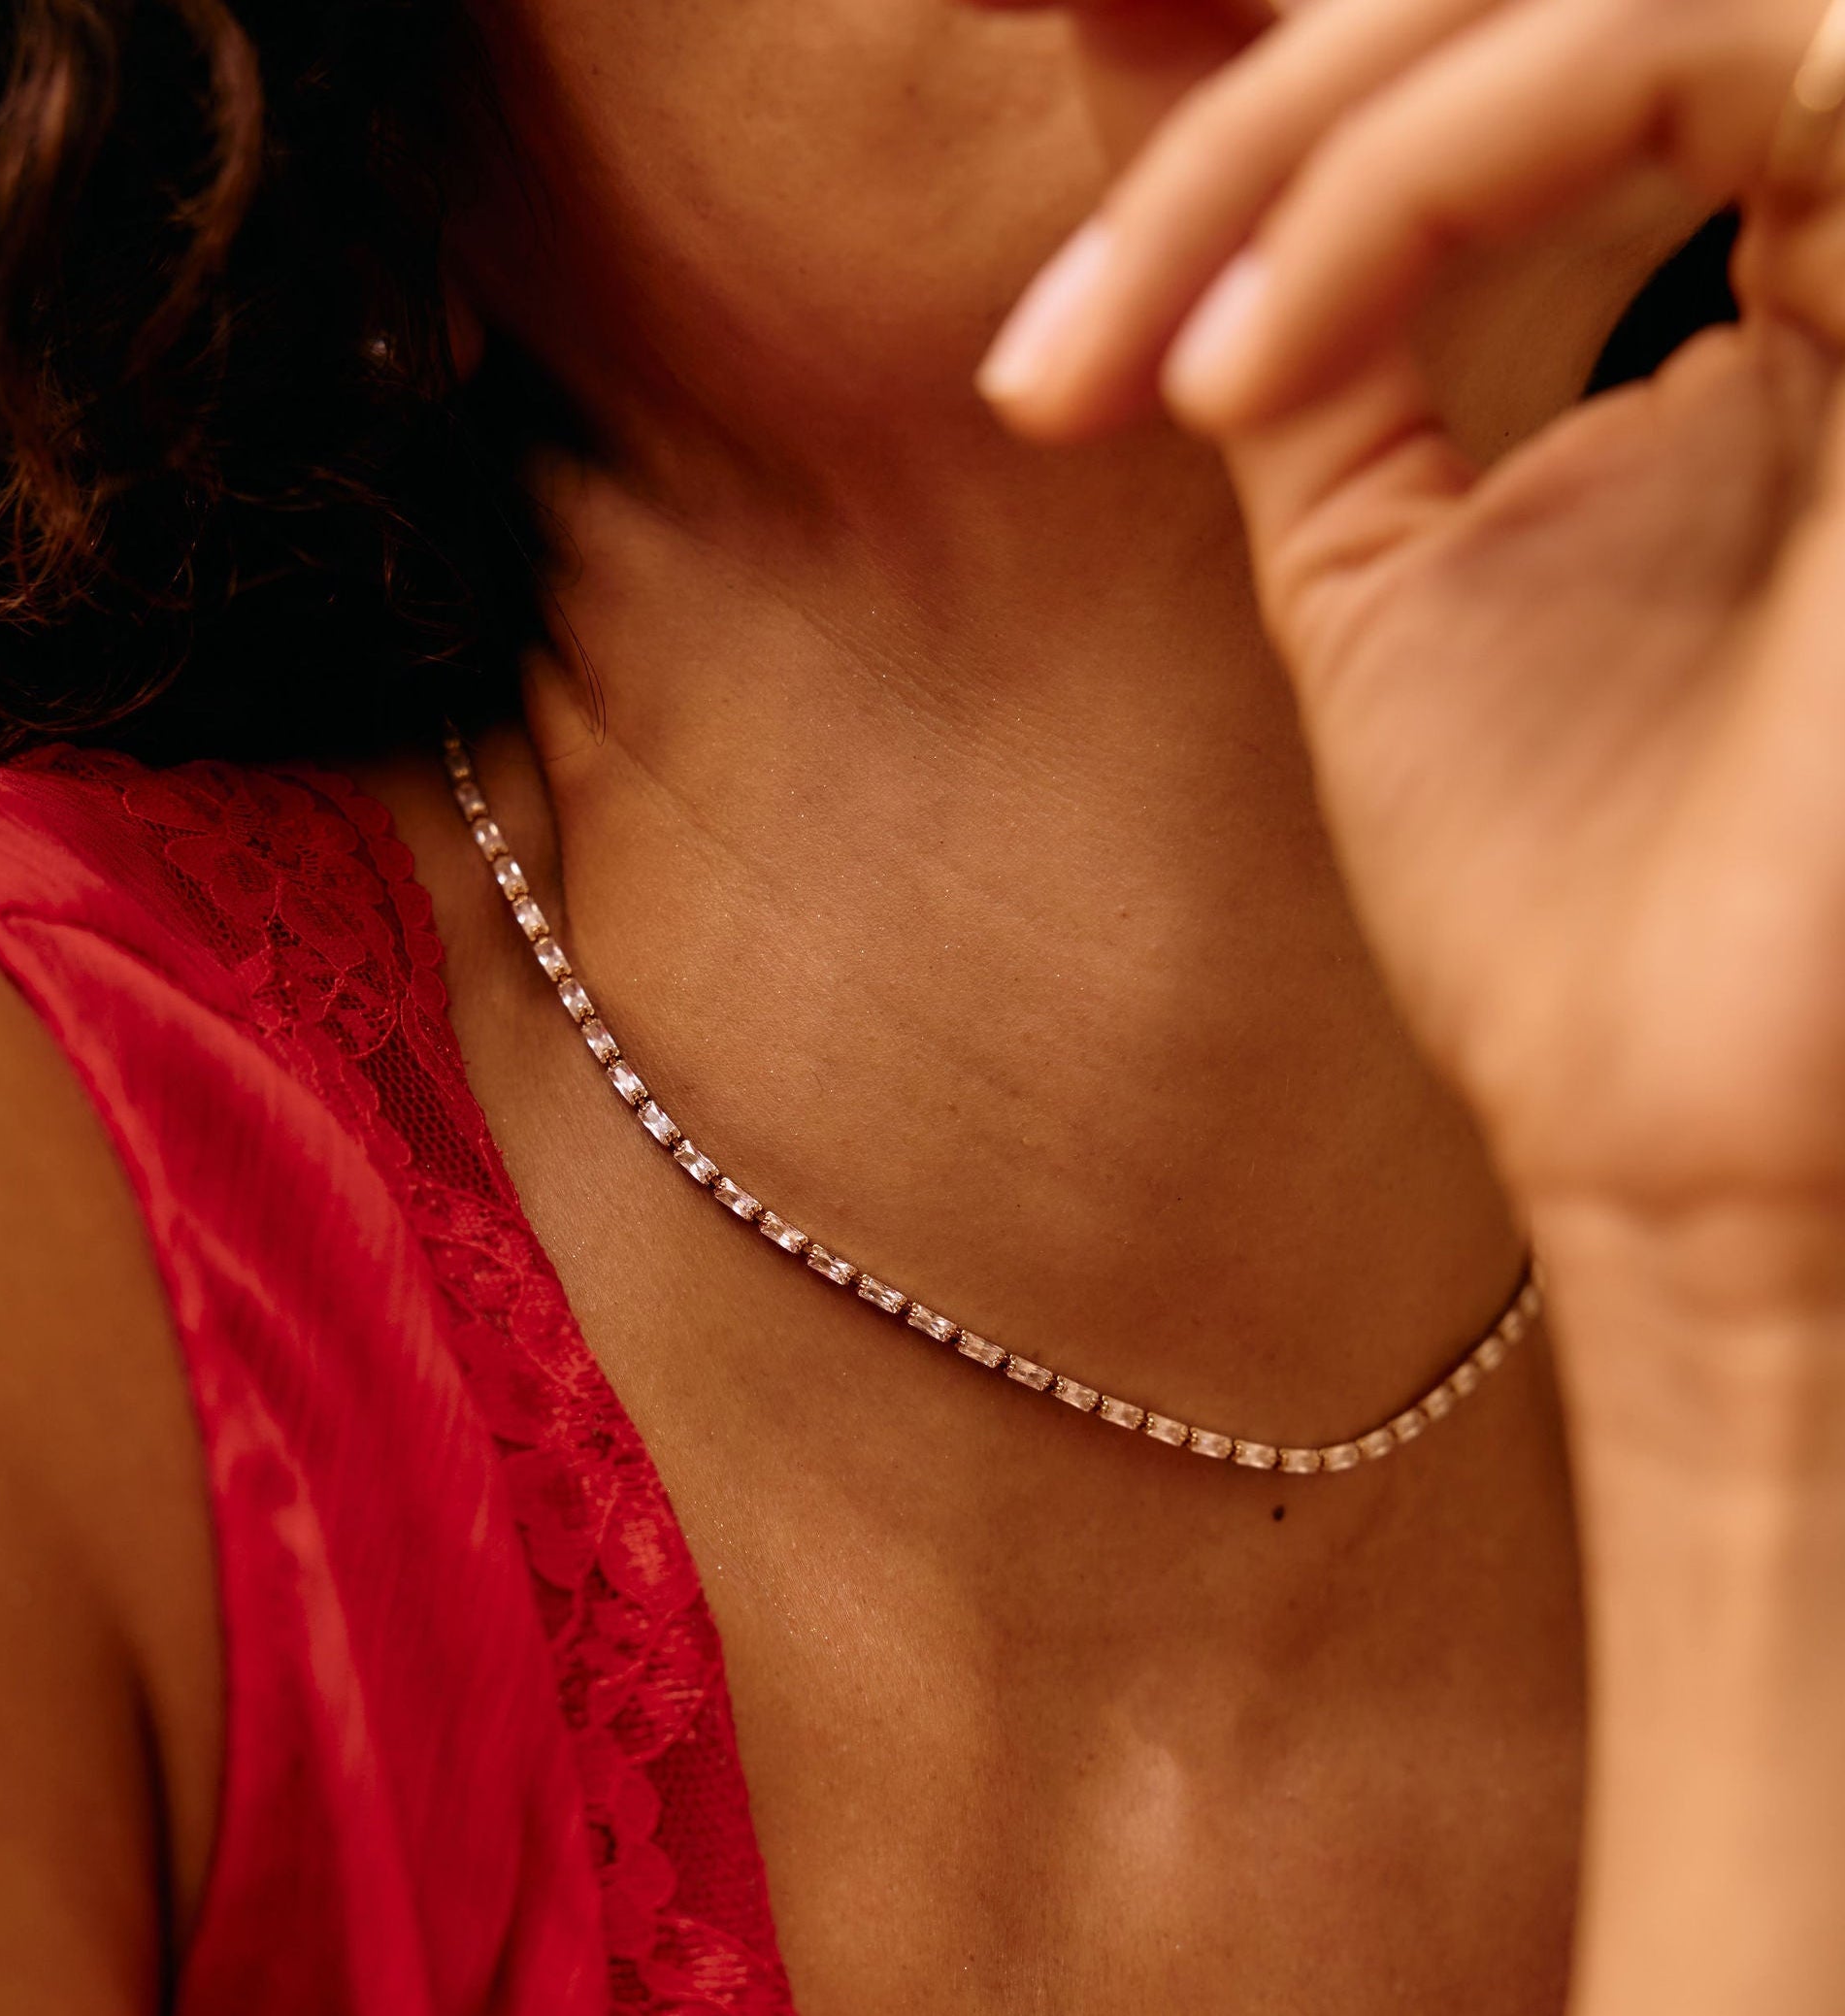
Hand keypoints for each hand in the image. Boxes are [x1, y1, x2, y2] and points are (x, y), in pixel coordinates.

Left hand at [980, 0, 1844, 1293]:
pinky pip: (1668, 50)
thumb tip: (1137, 48)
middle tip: (1018, 150)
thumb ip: (1297, 305)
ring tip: (1107, 374)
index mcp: (1782, 263)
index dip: (1264, 30)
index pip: (1515, 24)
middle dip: (1242, 68)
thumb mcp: (1372, 553)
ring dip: (1276, 144)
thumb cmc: (1552, 896)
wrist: (1677, 1134)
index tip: (1024, 29)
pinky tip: (1221, 384)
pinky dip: (1394, 184)